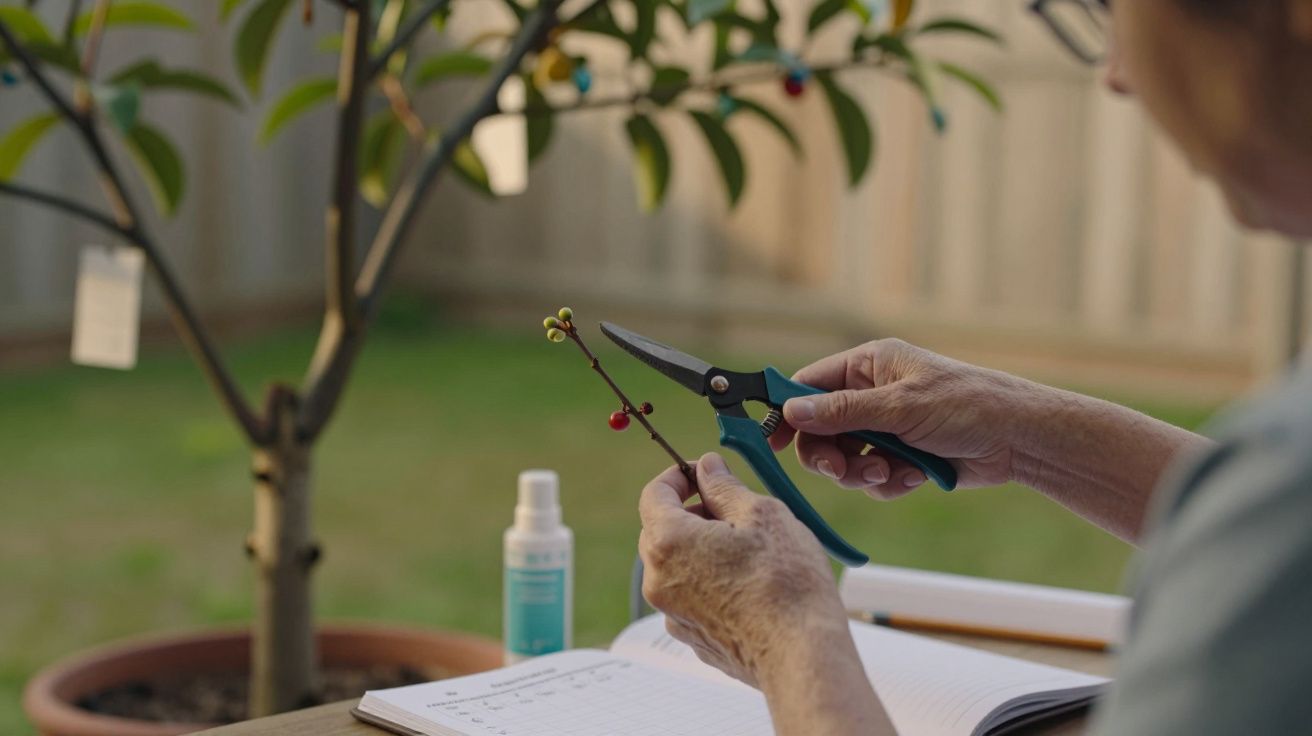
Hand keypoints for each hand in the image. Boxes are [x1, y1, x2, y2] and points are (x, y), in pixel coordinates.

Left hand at [637, 453, 852, 688]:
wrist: (801, 654)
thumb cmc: (785, 582)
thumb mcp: (761, 514)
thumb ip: (725, 486)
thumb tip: (707, 468)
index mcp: (668, 542)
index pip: (654, 494)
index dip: (678, 477)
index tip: (703, 474)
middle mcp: (659, 580)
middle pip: (661, 531)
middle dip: (693, 513)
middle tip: (734, 511)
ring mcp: (673, 615)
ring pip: (678, 566)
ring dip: (703, 550)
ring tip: (749, 551)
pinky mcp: (693, 639)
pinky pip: (691, 598)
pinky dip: (710, 583)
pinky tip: (748, 586)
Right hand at [769, 339, 1029, 498]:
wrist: (1018, 440)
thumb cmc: (967, 404)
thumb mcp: (900, 406)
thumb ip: (843, 412)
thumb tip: (792, 410)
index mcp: (867, 365)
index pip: (809, 385)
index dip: (789, 413)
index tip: (772, 441)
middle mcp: (870, 394)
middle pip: (820, 430)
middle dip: (830, 455)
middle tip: (841, 470)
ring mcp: (884, 428)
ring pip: (844, 460)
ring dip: (861, 473)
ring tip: (889, 474)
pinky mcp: (900, 458)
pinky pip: (871, 479)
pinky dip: (887, 483)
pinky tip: (914, 477)